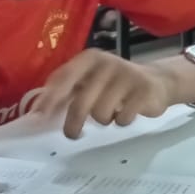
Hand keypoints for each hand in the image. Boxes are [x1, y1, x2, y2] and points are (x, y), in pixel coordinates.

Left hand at [29, 49, 176, 139]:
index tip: (38, 117)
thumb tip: (38, 112)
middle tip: (72, 134)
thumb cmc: (114, 84)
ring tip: (111, 113)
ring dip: (103, 120)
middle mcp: (106, 63)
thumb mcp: (90, 80)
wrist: (157, 81)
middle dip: (73, 124)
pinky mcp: (143, 90)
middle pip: (81, 104)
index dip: (49, 99)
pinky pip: (122, 119)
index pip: (64, 78)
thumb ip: (67, 90)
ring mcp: (126, 76)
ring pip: (101, 114)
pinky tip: (126, 112)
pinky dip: (121, 122)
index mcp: (89, 59)